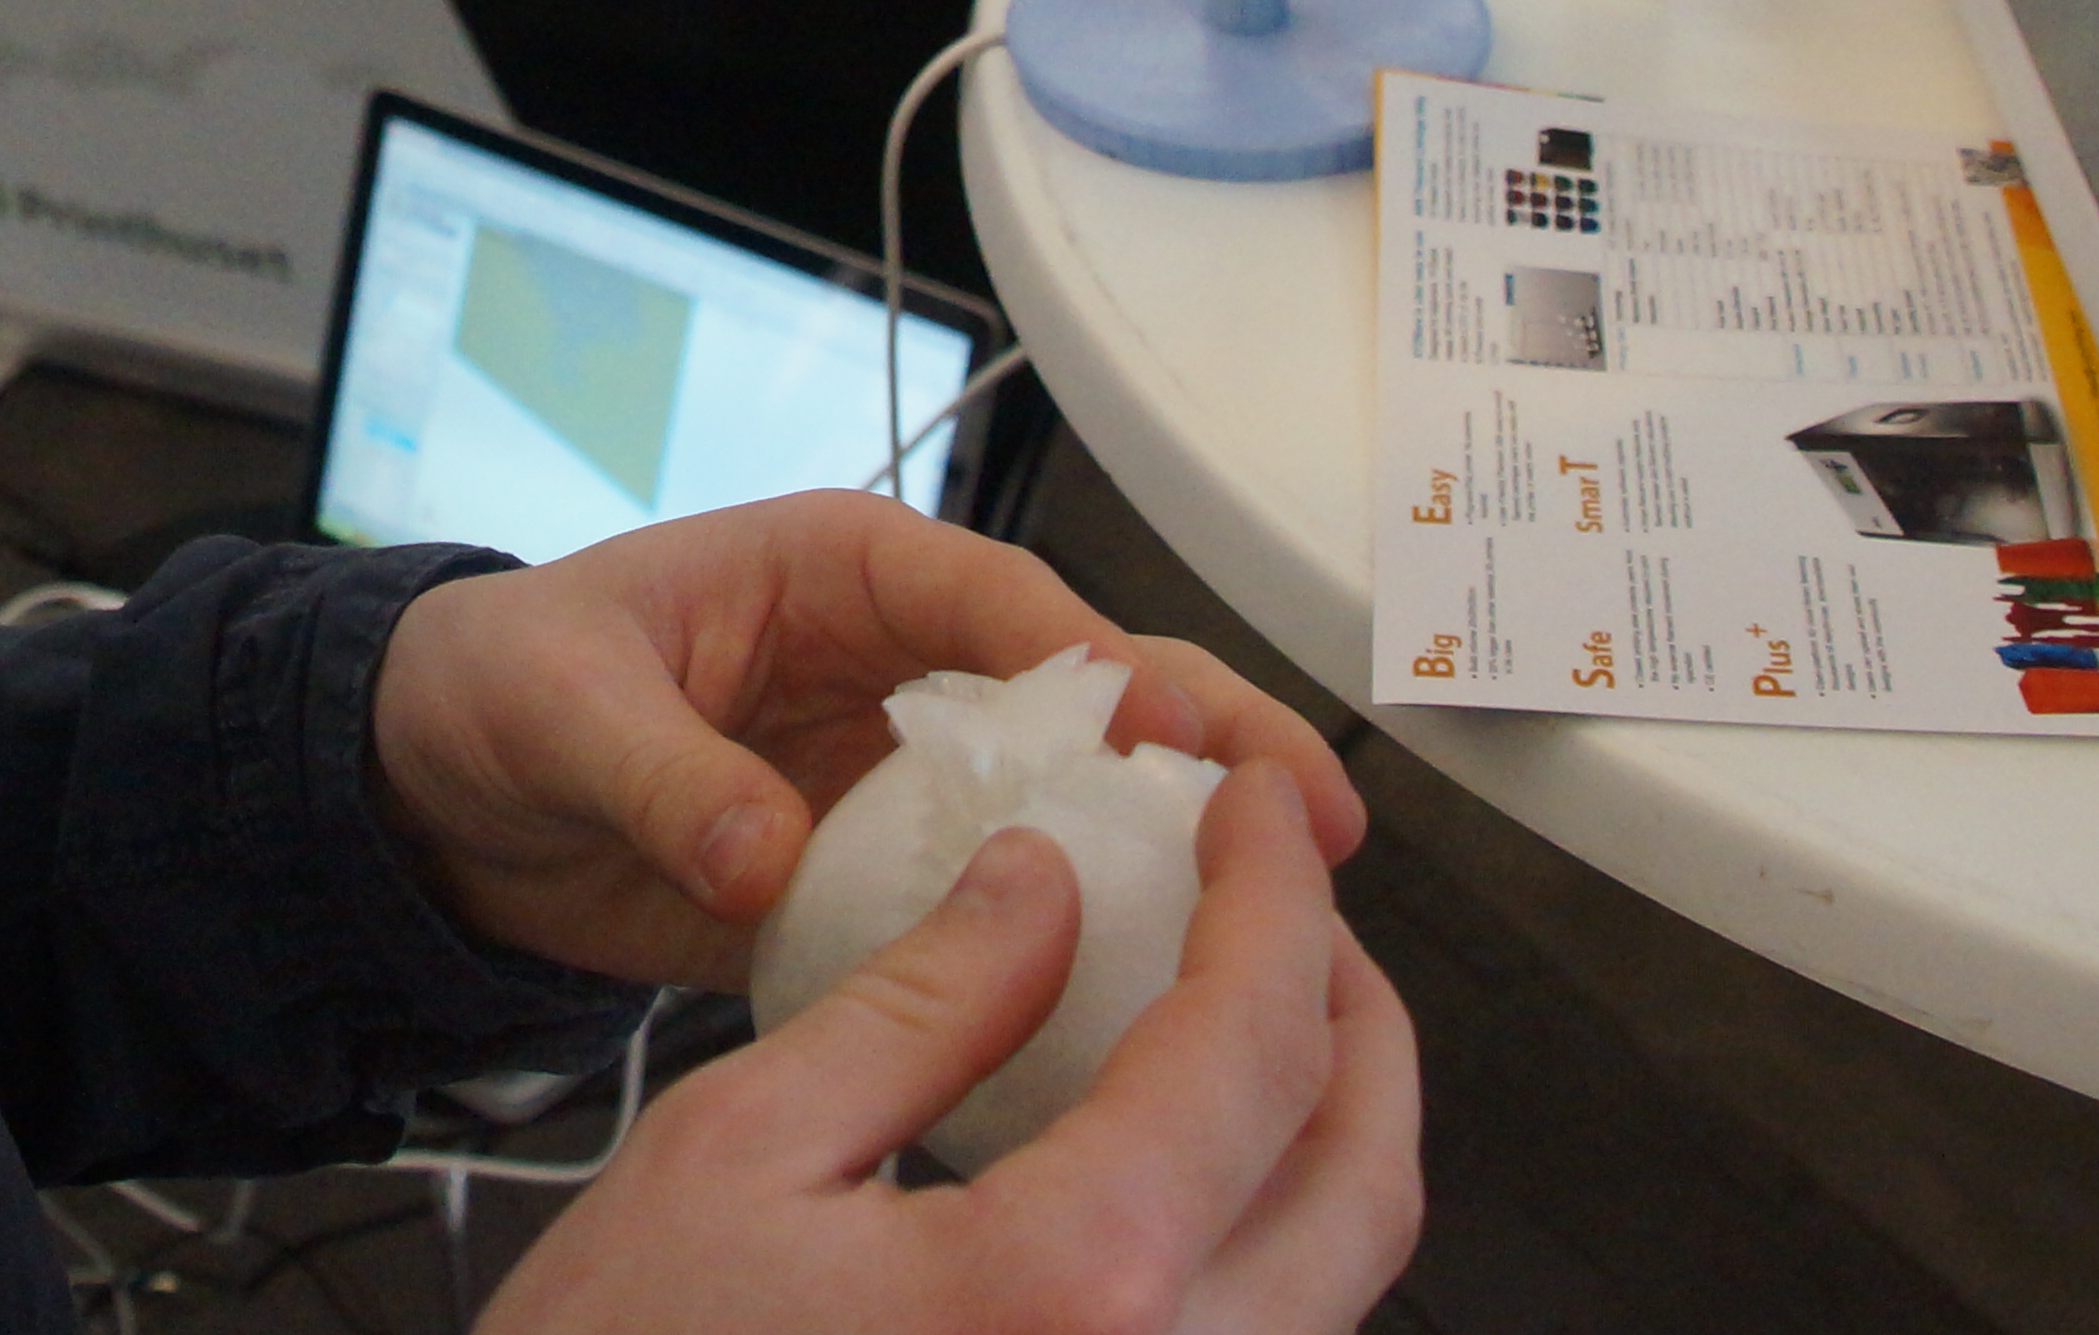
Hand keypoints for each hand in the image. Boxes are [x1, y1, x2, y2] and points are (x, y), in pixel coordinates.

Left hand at [366, 491, 1360, 988]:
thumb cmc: (496, 685)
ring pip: (1065, 808)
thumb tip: (760, 848)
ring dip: (1163, 857)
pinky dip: (1064, 951)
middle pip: (1085, 697)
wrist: (431, 792)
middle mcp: (896, 665)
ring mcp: (897, 775)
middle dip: (1205, 746)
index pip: (1009, 606)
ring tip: (1277, 928)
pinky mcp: (873, 875)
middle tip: (1319, 822)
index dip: (1112, 668)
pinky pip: (990, 910)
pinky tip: (1138, 1007)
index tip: (1191, 737)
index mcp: (843, 570)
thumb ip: (663, 774)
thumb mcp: (561, 705)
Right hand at [482, 785, 1423, 1334]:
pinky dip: (1264, 1238)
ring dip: (1321, 1132)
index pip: (1251, 1045)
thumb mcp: (739, 1148)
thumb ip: (918, 1006)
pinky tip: (1181, 1169)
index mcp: (1073, 1293)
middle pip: (1359, 1180)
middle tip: (1289, 906)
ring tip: (1241, 1017)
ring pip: (1336, 1286)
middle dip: (1353, 1012)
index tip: (1250, 813)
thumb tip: (1039, 888)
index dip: (1272, 894)